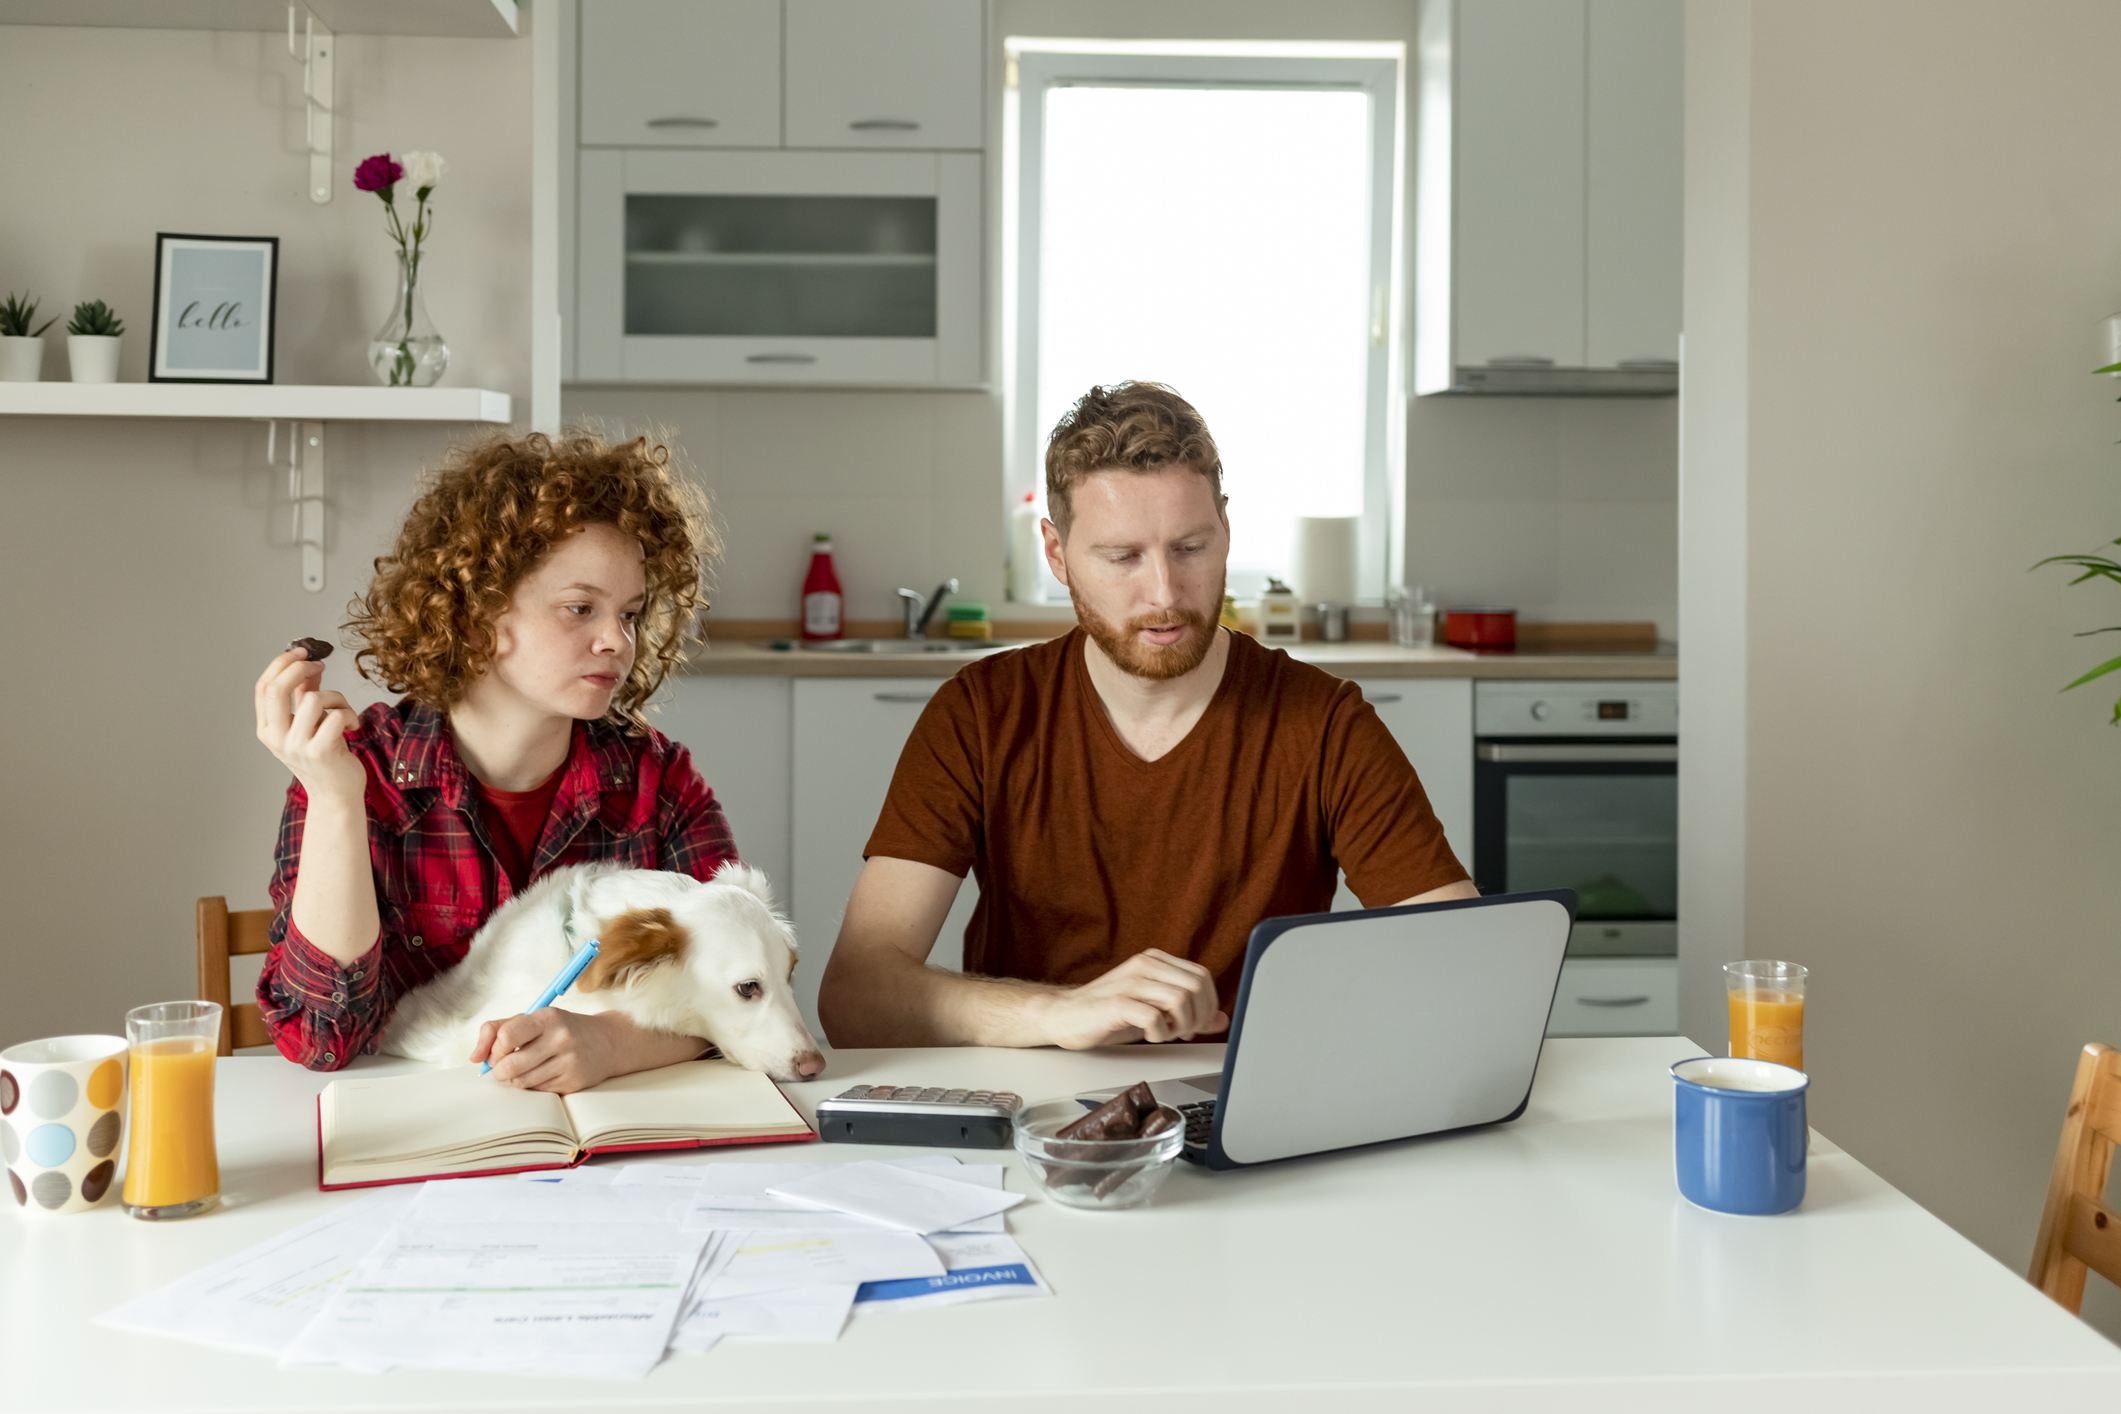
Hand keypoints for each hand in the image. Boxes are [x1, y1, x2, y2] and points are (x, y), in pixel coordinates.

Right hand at [254, 646, 363, 805]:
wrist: (336, 795)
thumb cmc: (325, 758)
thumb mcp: (308, 724)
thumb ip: (304, 695)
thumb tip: (308, 663)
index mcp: (267, 730)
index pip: (263, 688)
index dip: (281, 664)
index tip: (302, 651)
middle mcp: (276, 738)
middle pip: (278, 688)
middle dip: (300, 667)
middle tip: (319, 664)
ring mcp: (297, 746)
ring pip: (314, 699)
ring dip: (336, 697)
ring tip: (344, 711)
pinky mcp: (320, 752)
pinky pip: (335, 715)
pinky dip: (349, 714)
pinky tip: (352, 726)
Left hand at [471, 1009, 707, 1092]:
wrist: (607, 1041)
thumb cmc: (561, 1029)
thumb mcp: (533, 1019)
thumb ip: (497, 1029)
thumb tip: (474, 1058)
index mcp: (547, 1017)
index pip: (506, 1036)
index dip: (494, 1049)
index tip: (499, 1050)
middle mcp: (560, 1038)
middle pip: (509, 1066)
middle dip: (499, 1070)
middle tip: (504, 1067)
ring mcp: (569, 1062)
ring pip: (521, 1082)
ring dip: (516, 1079)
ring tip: (526, 1069)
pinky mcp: (574, 1082)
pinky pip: (538, 1092)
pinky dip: (534, 1086)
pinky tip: (544, 1074)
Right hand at [1034, 949, 1228, 1049]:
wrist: (1065, 1015)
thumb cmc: (1108, 1012)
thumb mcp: (1154, 1009)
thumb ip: (1188, 1012)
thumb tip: (1221, 1019)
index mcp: (1155, 961)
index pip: (1202, 976)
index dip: (1208, 1004)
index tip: (1197, 1023)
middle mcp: (1145, 965)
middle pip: (1197, 986)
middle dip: (1198, 1016)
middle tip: (1182, 1031)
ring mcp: (1131, 982)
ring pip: (1181, 999)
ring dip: (1181, 1025)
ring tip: (1166, 1033)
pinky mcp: (1118, 1002)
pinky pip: (1154, 1017)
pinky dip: (1160, 1032)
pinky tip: (1150, 1035)